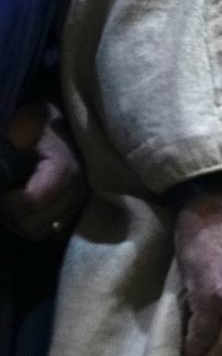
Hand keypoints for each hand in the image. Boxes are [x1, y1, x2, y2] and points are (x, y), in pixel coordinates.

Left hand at [0, 101, 86, 240]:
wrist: (65, 127)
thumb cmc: (41, 124)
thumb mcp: (25, 124)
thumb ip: (16, 138)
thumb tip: (5, 161)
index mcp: (66, 171)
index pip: (31, 202)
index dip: (5, 203)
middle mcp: (77, 193)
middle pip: (34, 223)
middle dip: (8, 214)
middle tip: (0, 195)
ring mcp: (79, 205)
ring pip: (39, 232)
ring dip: (17, 223)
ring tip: (7, 203)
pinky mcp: (76, 212)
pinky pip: (49, 232)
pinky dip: (30, 225)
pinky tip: (20, 209)